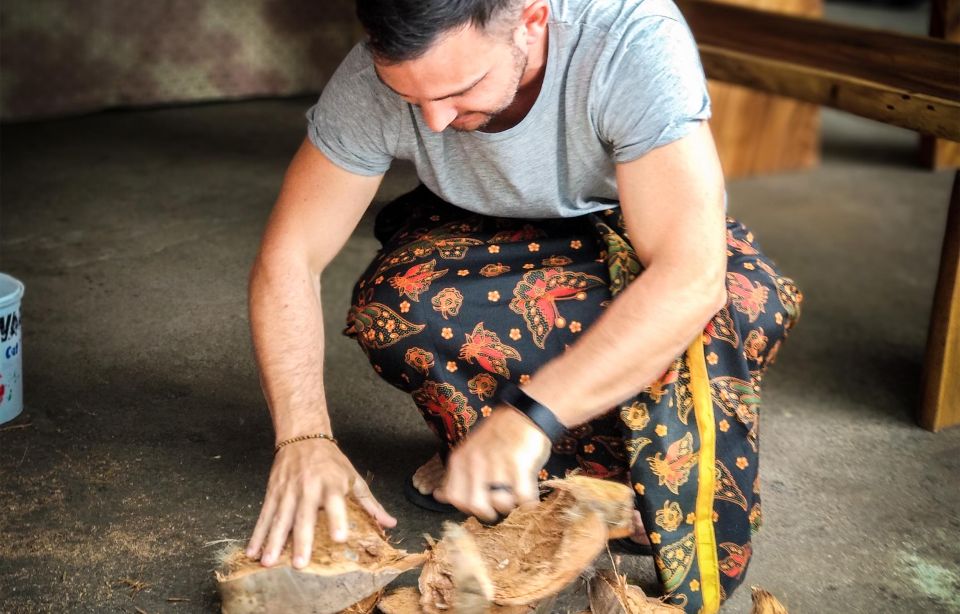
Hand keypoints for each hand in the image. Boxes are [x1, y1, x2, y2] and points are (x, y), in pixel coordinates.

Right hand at [245, 439, 396, 568]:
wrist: (303, 436)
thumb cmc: (331, 461)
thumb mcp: (353, 478)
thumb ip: (370, 503)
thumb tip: (390, 523)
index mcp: (331, 484)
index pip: (336, 502)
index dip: (338, 519)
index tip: (340, 538)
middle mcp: (308, 488)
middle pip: (304, 516)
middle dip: (300, 540)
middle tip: (299, 564)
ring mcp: (287, 491)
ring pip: (279, 519)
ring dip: (272, 541)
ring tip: (268, 562)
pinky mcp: (272, 493)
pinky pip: (264, 516)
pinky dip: (257, 534)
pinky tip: (252, 552)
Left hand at [435, 406, 550, 520]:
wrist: (523, 414)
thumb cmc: (496, 436)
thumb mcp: (468, 452)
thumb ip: (454, 476)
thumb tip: (438, 496)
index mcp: (460, 460)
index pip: (454, 498)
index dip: (467, 506)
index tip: (479, 502)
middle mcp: (475, 462)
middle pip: (476, 506)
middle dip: (489, 512)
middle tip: (497, 504)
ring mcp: (497, 462)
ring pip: (501, 504)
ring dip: (510, 505)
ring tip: (513, 495)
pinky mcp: (519, 463)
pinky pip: (523, 497)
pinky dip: (527, 501)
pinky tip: (528, 493)